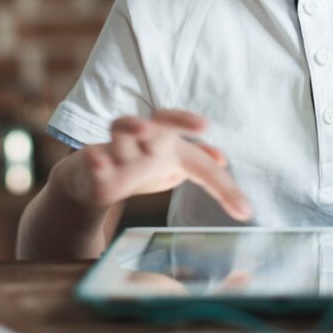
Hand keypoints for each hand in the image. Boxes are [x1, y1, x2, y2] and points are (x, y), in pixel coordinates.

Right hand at [59, 109, 252, 221]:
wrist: (88, 179)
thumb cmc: (136, 167)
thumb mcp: (169, 167)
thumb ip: (197, 165)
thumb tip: (222, 158)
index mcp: (168, 148)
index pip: (200, 160)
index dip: (223, 185)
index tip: (244, 211)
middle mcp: (145, 141)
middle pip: (162, 122)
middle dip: (180, 121)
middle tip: (202, 125)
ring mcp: (117, 150)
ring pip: (122, 129)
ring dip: (133, 126)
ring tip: (144, 129)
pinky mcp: (89, 164)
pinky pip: (91, 158)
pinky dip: (96, 159)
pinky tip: (99, 161)